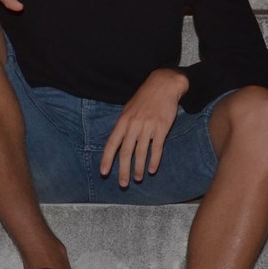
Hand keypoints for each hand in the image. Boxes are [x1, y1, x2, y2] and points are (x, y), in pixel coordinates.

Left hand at [101, 68, 189, 186]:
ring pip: (141, 152)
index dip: (107, 159)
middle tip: (123, 184)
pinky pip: (157, 148)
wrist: (163, 85)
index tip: (104, 172)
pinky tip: (151, 169)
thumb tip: (117, 143)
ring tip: (137, 178)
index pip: (112, 143)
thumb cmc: (144, 98)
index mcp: (123, 121)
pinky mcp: (162, 128)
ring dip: (138, 168)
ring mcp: (148, 127)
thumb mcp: (128, 109)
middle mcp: (134, 125)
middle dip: (123, 170)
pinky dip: (154, 160)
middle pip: (126, 152)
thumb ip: (123, 126)